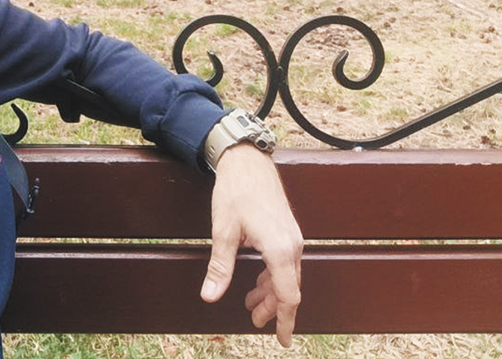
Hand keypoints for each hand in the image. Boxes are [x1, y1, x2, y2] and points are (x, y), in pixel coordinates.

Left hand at [199, 145, 302, 346]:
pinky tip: (259, 280)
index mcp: (279, 248)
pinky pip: (285, 262)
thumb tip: (210, 295)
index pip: (288, 295)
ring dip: (271, 292)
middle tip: (254, 322)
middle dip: (273, 309)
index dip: (285, 320)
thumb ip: (220, 266)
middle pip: (289, 288)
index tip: (283, 340)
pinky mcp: (287, 229)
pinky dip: (273, 276)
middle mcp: (291, 244)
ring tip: (251, 304)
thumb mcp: (223, 230)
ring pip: (287, 275)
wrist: (247, 160)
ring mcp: (291, 236)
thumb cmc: (235, 190)